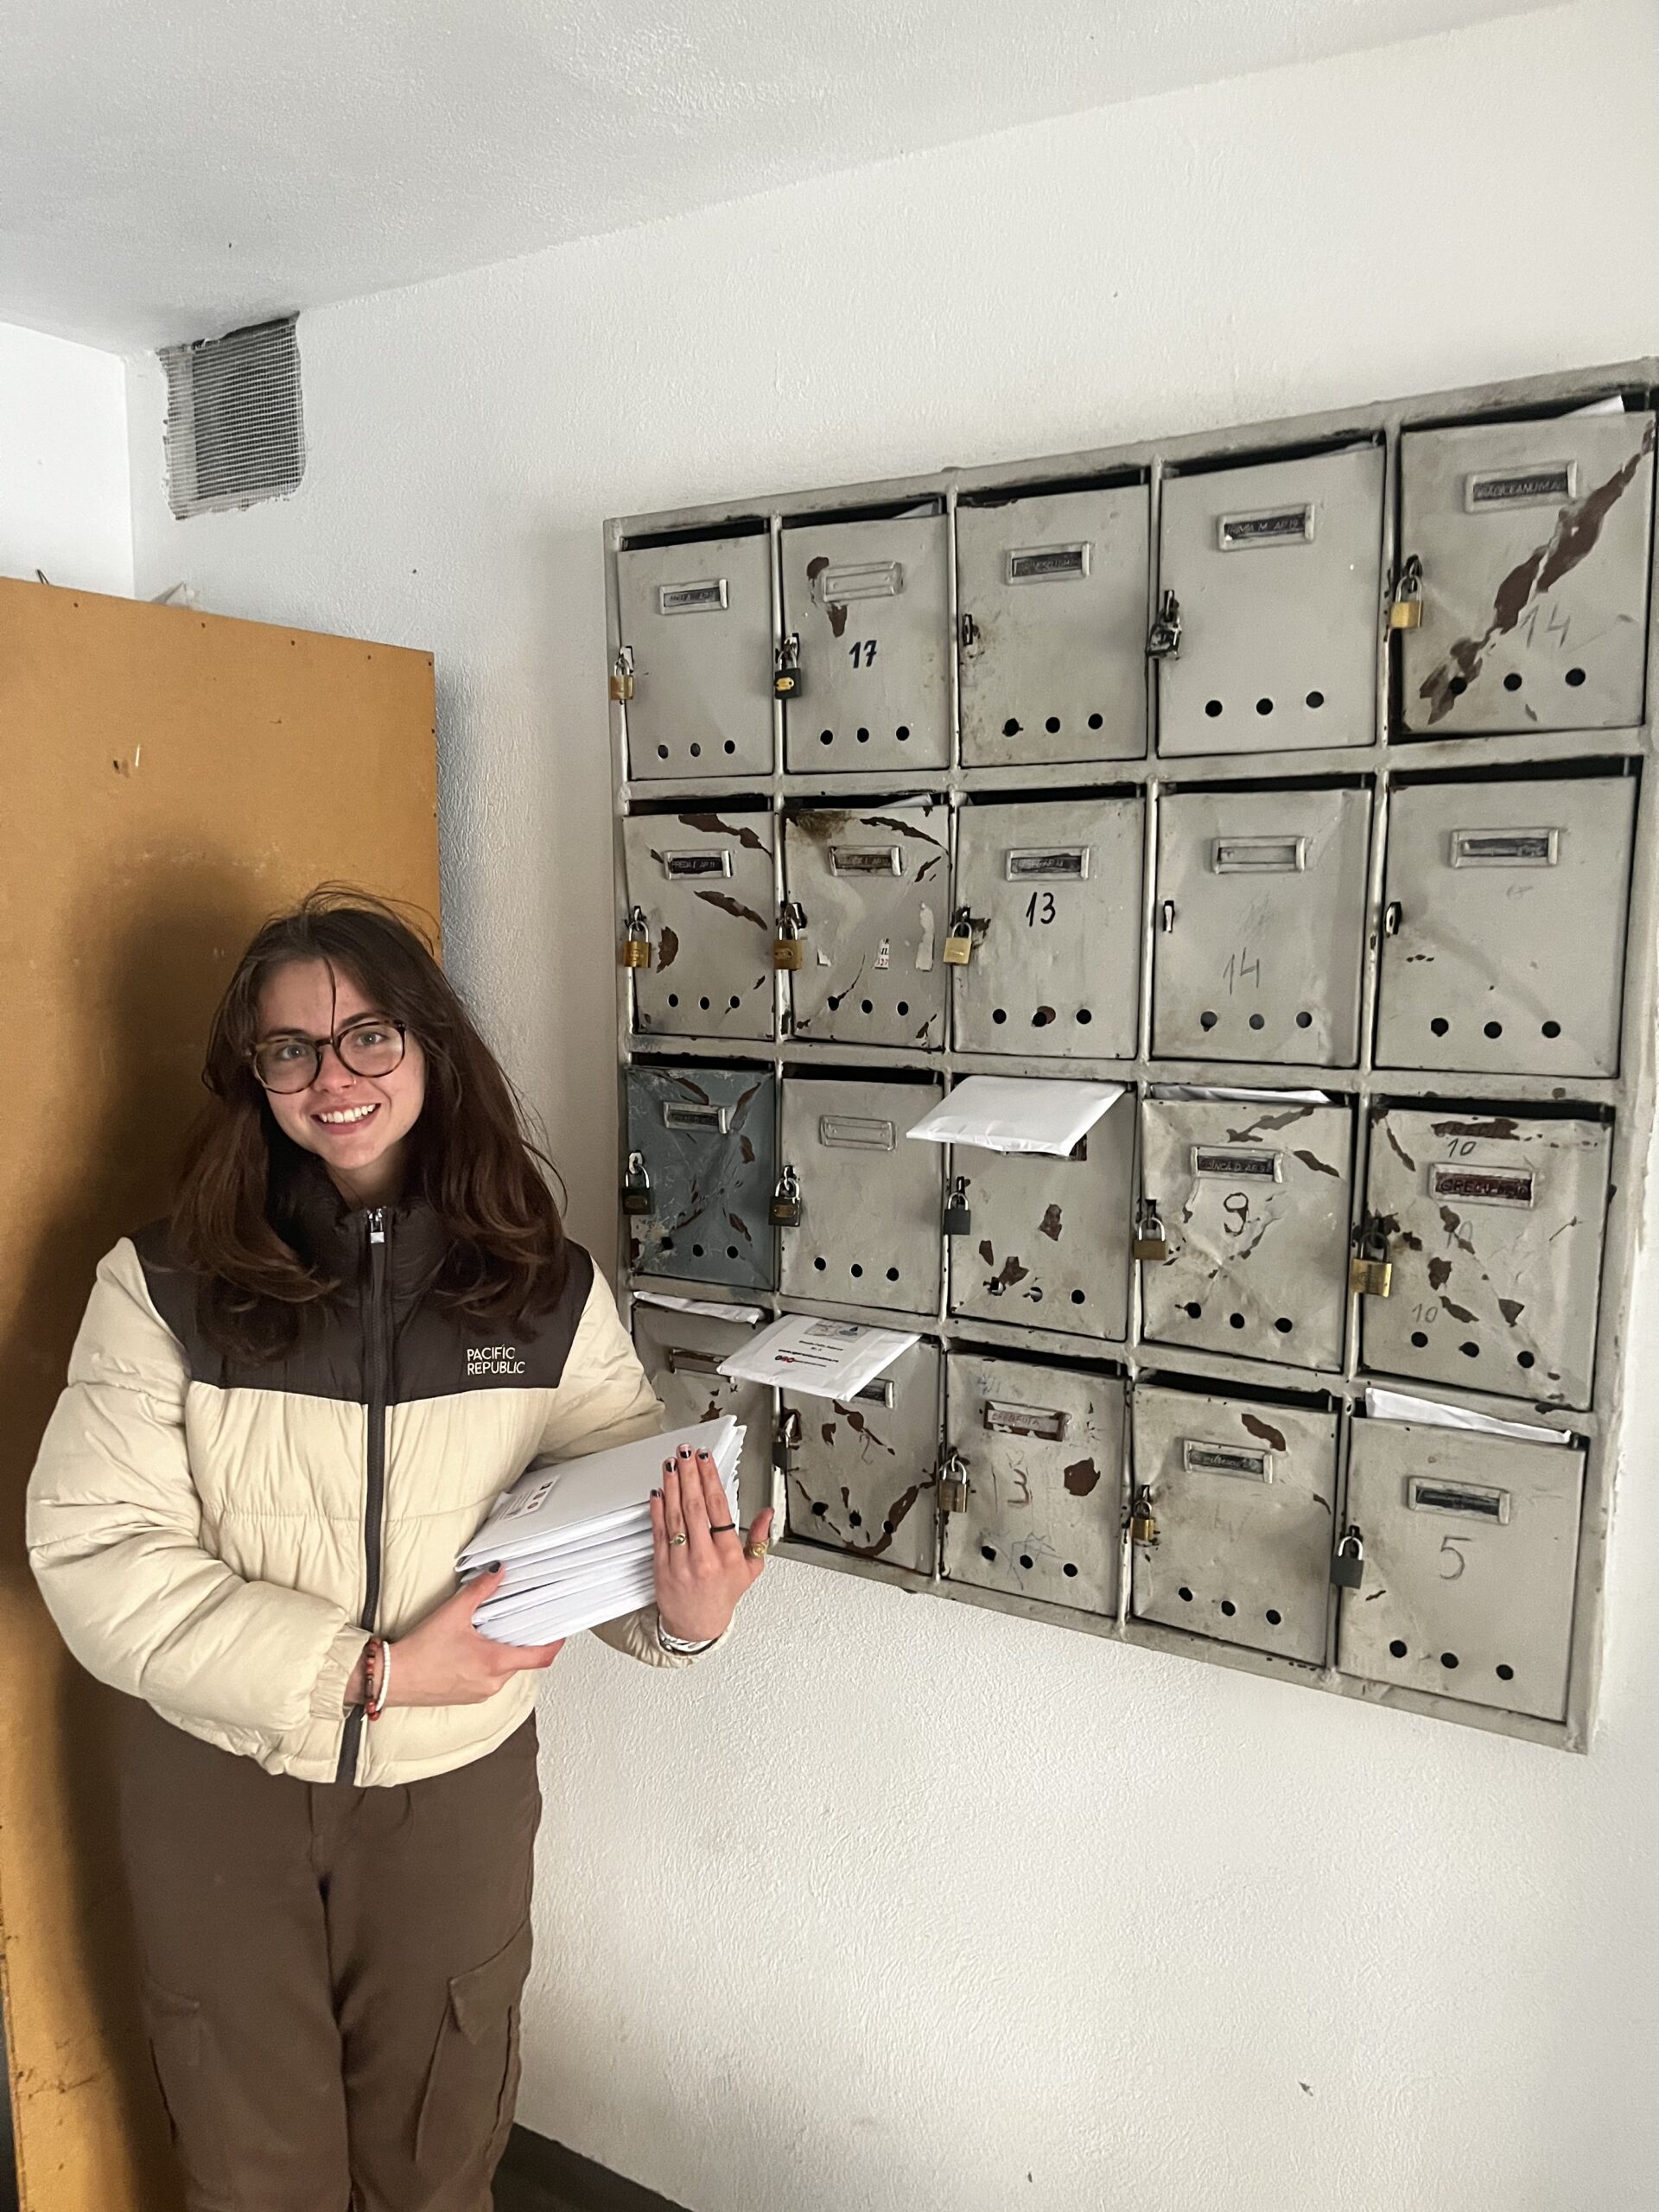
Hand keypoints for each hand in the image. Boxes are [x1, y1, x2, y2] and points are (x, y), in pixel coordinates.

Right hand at [369, 1571, 565, 1707]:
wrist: (392, 1678)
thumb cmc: (420, 1653)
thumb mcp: (453, 1613)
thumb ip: (480, 1590)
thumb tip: (498, 1572)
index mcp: (494, 1663)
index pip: (540, 1657)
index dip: (554, 1643)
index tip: (560, 1632)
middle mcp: (491, 1683)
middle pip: (522, 1661)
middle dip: (523, 1643)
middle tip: (520, 1622)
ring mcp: (479, 1693)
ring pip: (505, 1671)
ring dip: (504, 1653)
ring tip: (491, 1633)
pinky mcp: (466, 1697)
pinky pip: (488, 1679)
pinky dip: (488, 1664)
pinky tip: (473, 1649)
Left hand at [651, 1445, 772, 1643]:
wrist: (697, 1626)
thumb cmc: (723, 1595)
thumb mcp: (751, 1570)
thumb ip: (759, 1538)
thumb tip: (767, 1513)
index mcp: (728, 1556)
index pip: (719, 1509)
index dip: (711, 1480)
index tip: (706, 1460)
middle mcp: (705, 1558)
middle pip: (695, 1507)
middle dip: (689, 1475)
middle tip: (686, 1453)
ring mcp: (681, 1562)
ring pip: (675, 1516)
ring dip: (672, 1486)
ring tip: (671, 1465)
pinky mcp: (661, 1566)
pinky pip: (659, 1532)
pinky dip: (657, 1509)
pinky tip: (658, 1492)